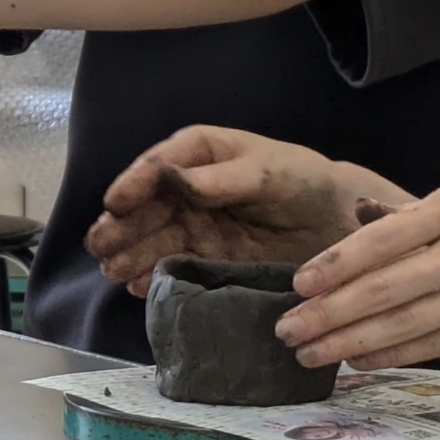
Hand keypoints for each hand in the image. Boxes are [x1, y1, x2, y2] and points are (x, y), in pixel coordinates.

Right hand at [85, 126, 408, 296]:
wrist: (338, 225)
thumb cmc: (306, 183)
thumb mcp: (270, 173)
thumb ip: (223, 178)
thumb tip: (175, 180)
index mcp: (200, 153)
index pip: (158, 166)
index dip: (133, 183)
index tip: (114, 202)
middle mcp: (187, 188)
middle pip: (144, 206)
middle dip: (120, 226)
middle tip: (101, 246)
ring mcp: (192, 225)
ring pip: (150, 238)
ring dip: (128, 254)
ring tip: (113, 271)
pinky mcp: (202, 257)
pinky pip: (169, 265)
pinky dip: (150, 276)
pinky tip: (137, 286)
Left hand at [276, 175, 439, 369]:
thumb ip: (412, 214)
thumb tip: (359, 215)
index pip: (381, 241)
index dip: (335, 265)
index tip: (298, 284)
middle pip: (384, 290)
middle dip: (328, 314)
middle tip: (286, 329)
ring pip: (403, 325)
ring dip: (348, 343)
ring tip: (307, 353)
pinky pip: (432, 345)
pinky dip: (390, 356)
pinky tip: (355, 361)